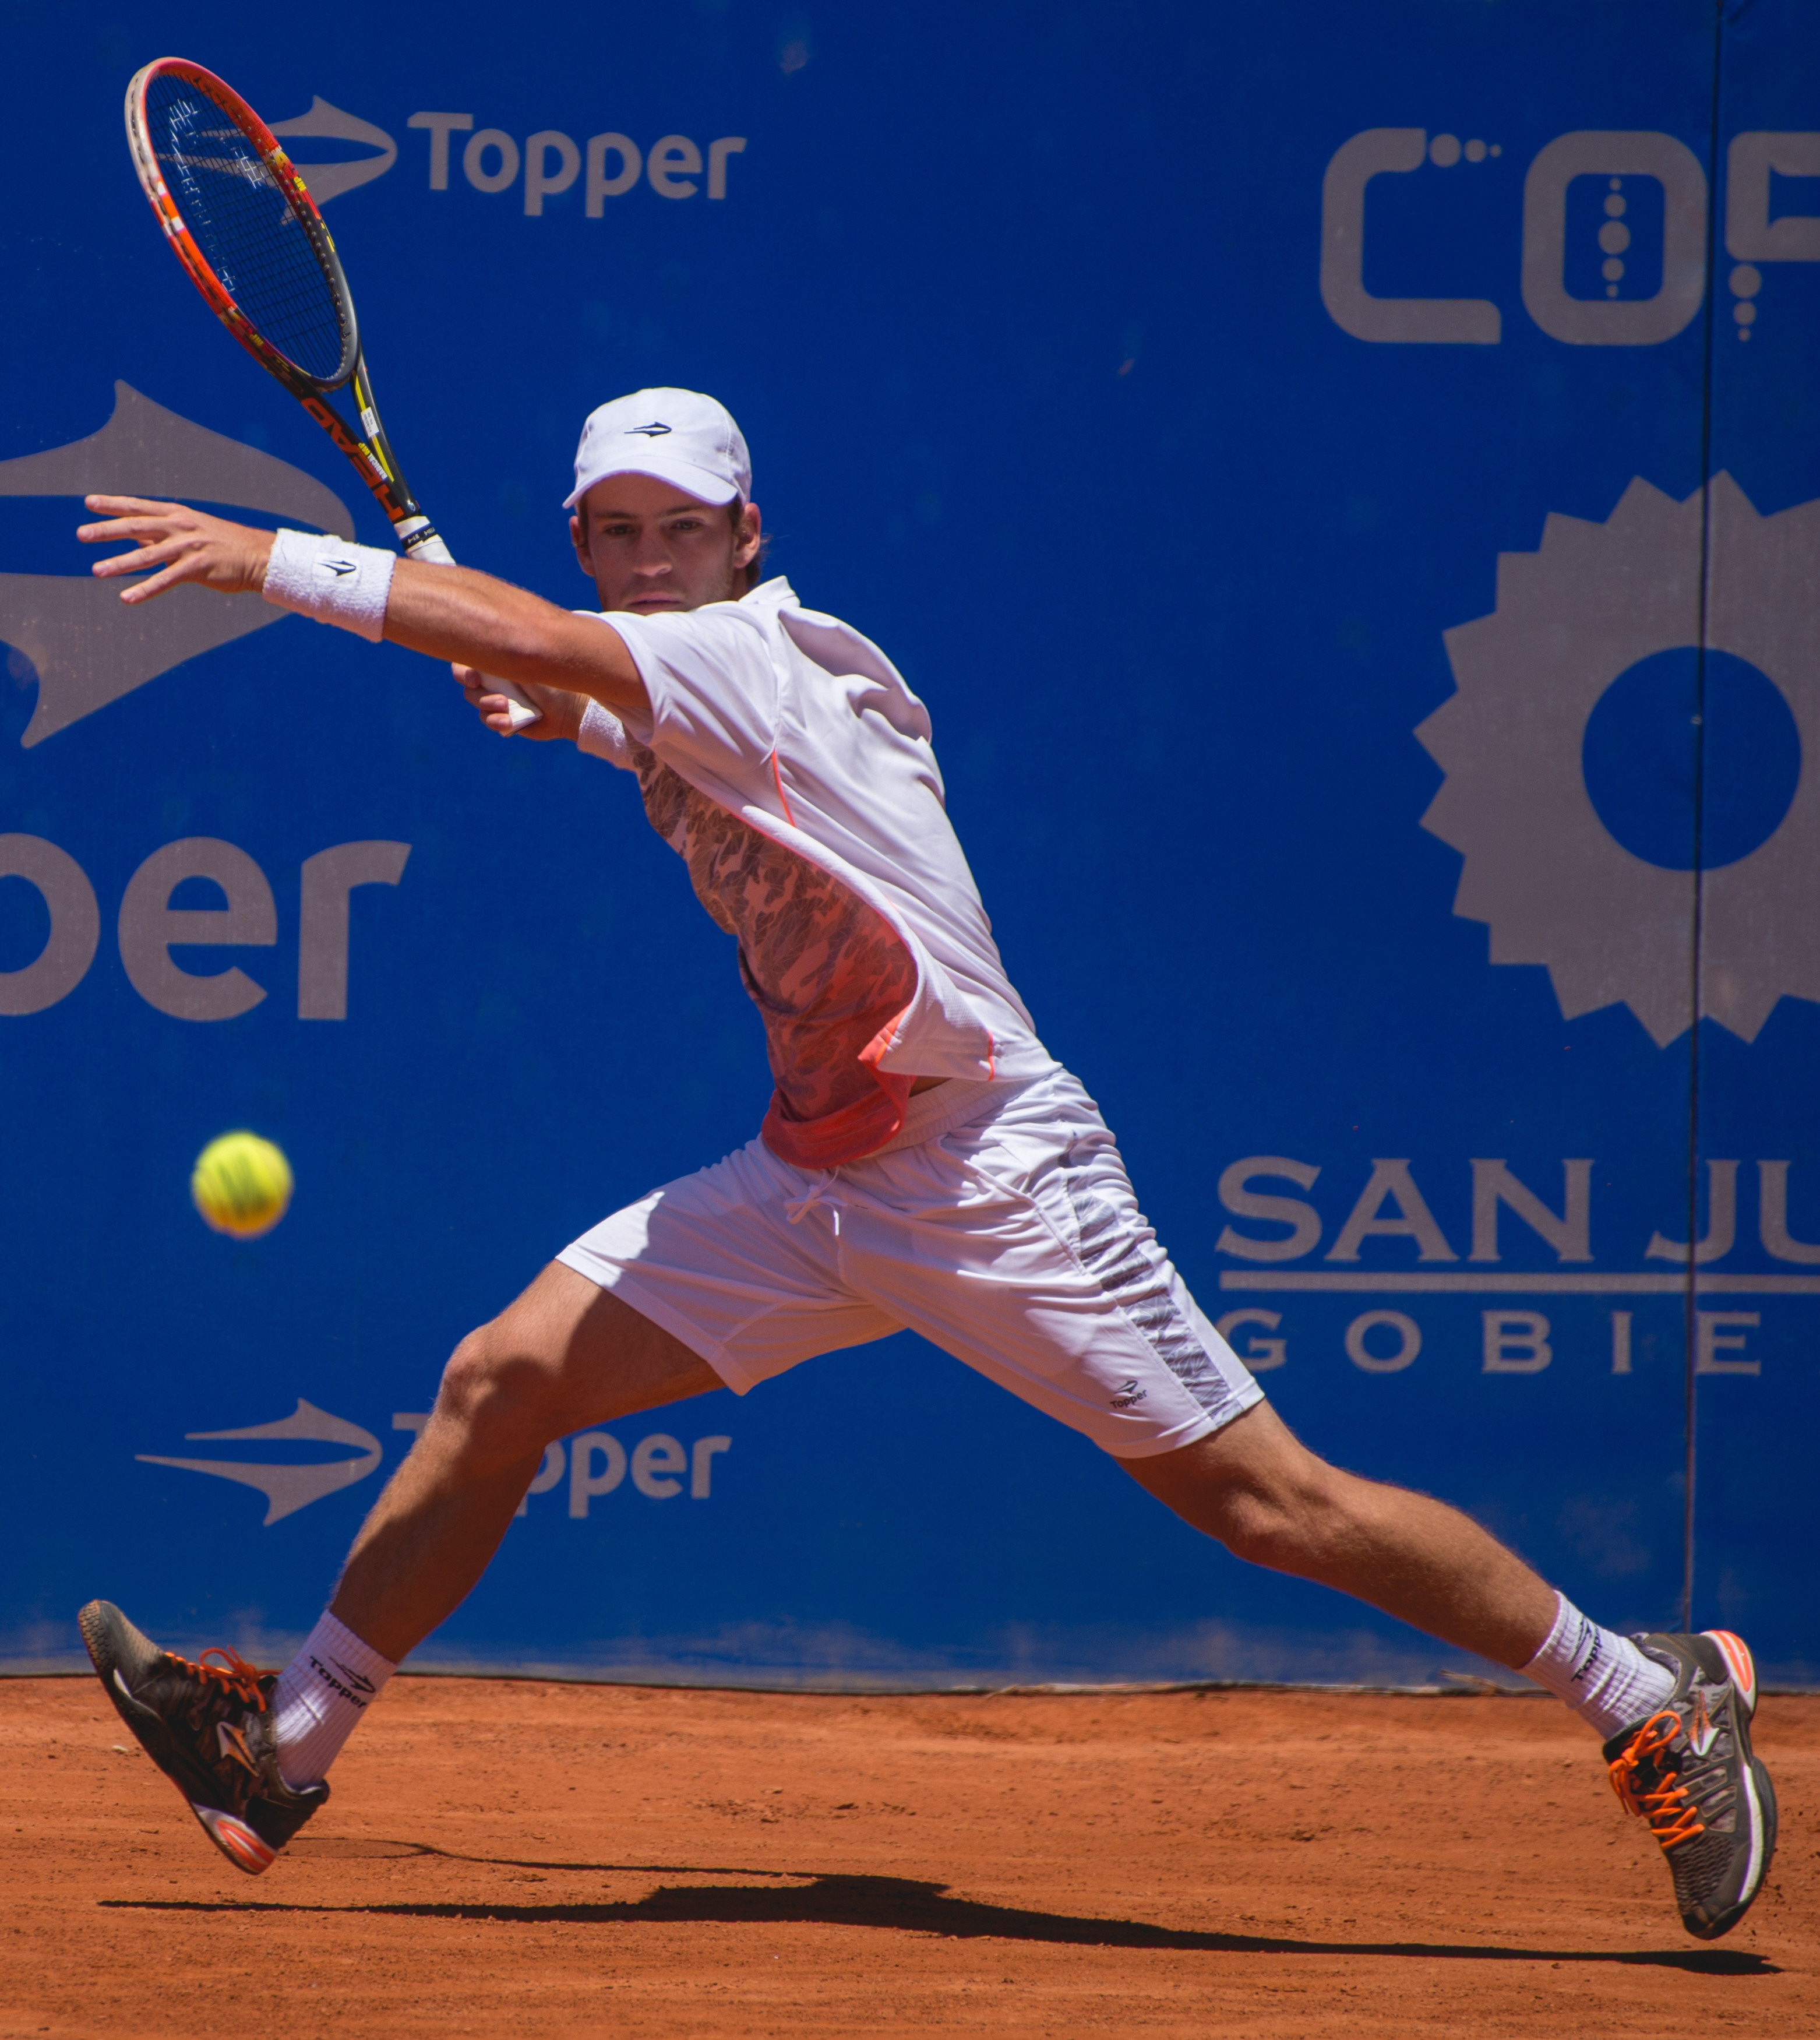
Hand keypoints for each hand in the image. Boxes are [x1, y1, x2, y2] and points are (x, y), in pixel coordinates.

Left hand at [77, 495, 273, 602]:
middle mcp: (180, 527)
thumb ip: (163, 536)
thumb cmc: (223, 546)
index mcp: (177, 514)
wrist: (258, 557)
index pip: (138, 507)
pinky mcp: (197, 568)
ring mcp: (188, 547)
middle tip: (82, 535)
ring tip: (97, 570)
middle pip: (136, 526)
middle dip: (106, 530)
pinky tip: (127, 597)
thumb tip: (135, 542)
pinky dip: (145, 589)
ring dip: (120, 564)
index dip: (113, 504)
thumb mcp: (192, 532)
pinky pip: (165, 580)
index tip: (88, 503)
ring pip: (147, 556)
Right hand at [452, 663, 581, 741]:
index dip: (462, 670)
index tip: (474, 679)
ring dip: (487, 705)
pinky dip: (494, 721)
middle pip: (468, 685)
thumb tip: (477, 641)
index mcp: (498, 660)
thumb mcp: (526, 662)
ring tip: (506, 707)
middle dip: (477, 692)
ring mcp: (498, 699)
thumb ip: (501, 653)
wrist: (569, 709)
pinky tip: (508, 722)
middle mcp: (495, 678)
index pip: (466, 660)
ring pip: (476, 702)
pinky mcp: (504, 718)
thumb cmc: (552, 679)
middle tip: (495, 696)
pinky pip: (488, 720)